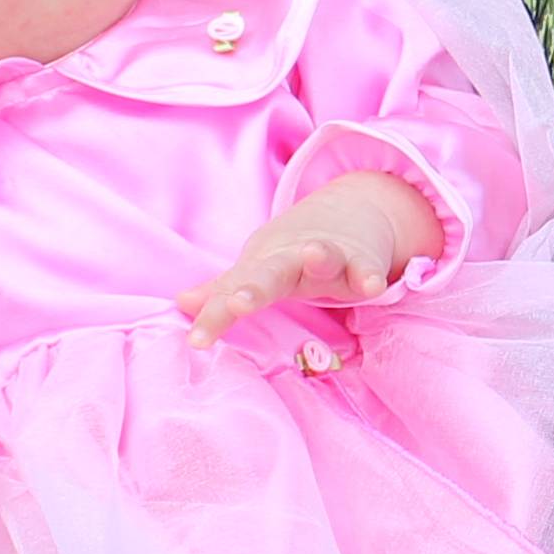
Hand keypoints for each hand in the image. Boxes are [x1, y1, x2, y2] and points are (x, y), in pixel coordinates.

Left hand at [183, 168, 442, 342]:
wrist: (349, 211)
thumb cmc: (293, 254)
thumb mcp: (259, 269)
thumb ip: (224, 289)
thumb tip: (180, 302)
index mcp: (262, 267)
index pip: (232, 293)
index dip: (214, 317)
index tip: (196, 342)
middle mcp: (291, 260)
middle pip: (269, 274)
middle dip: (254, 288)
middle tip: (238, 303)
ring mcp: (329, 257)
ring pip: (323, 257)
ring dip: (318, 256)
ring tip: (312, 254)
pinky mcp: (362, 261)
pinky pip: (366, 269)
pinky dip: (369, 275)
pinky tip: (372, 286)